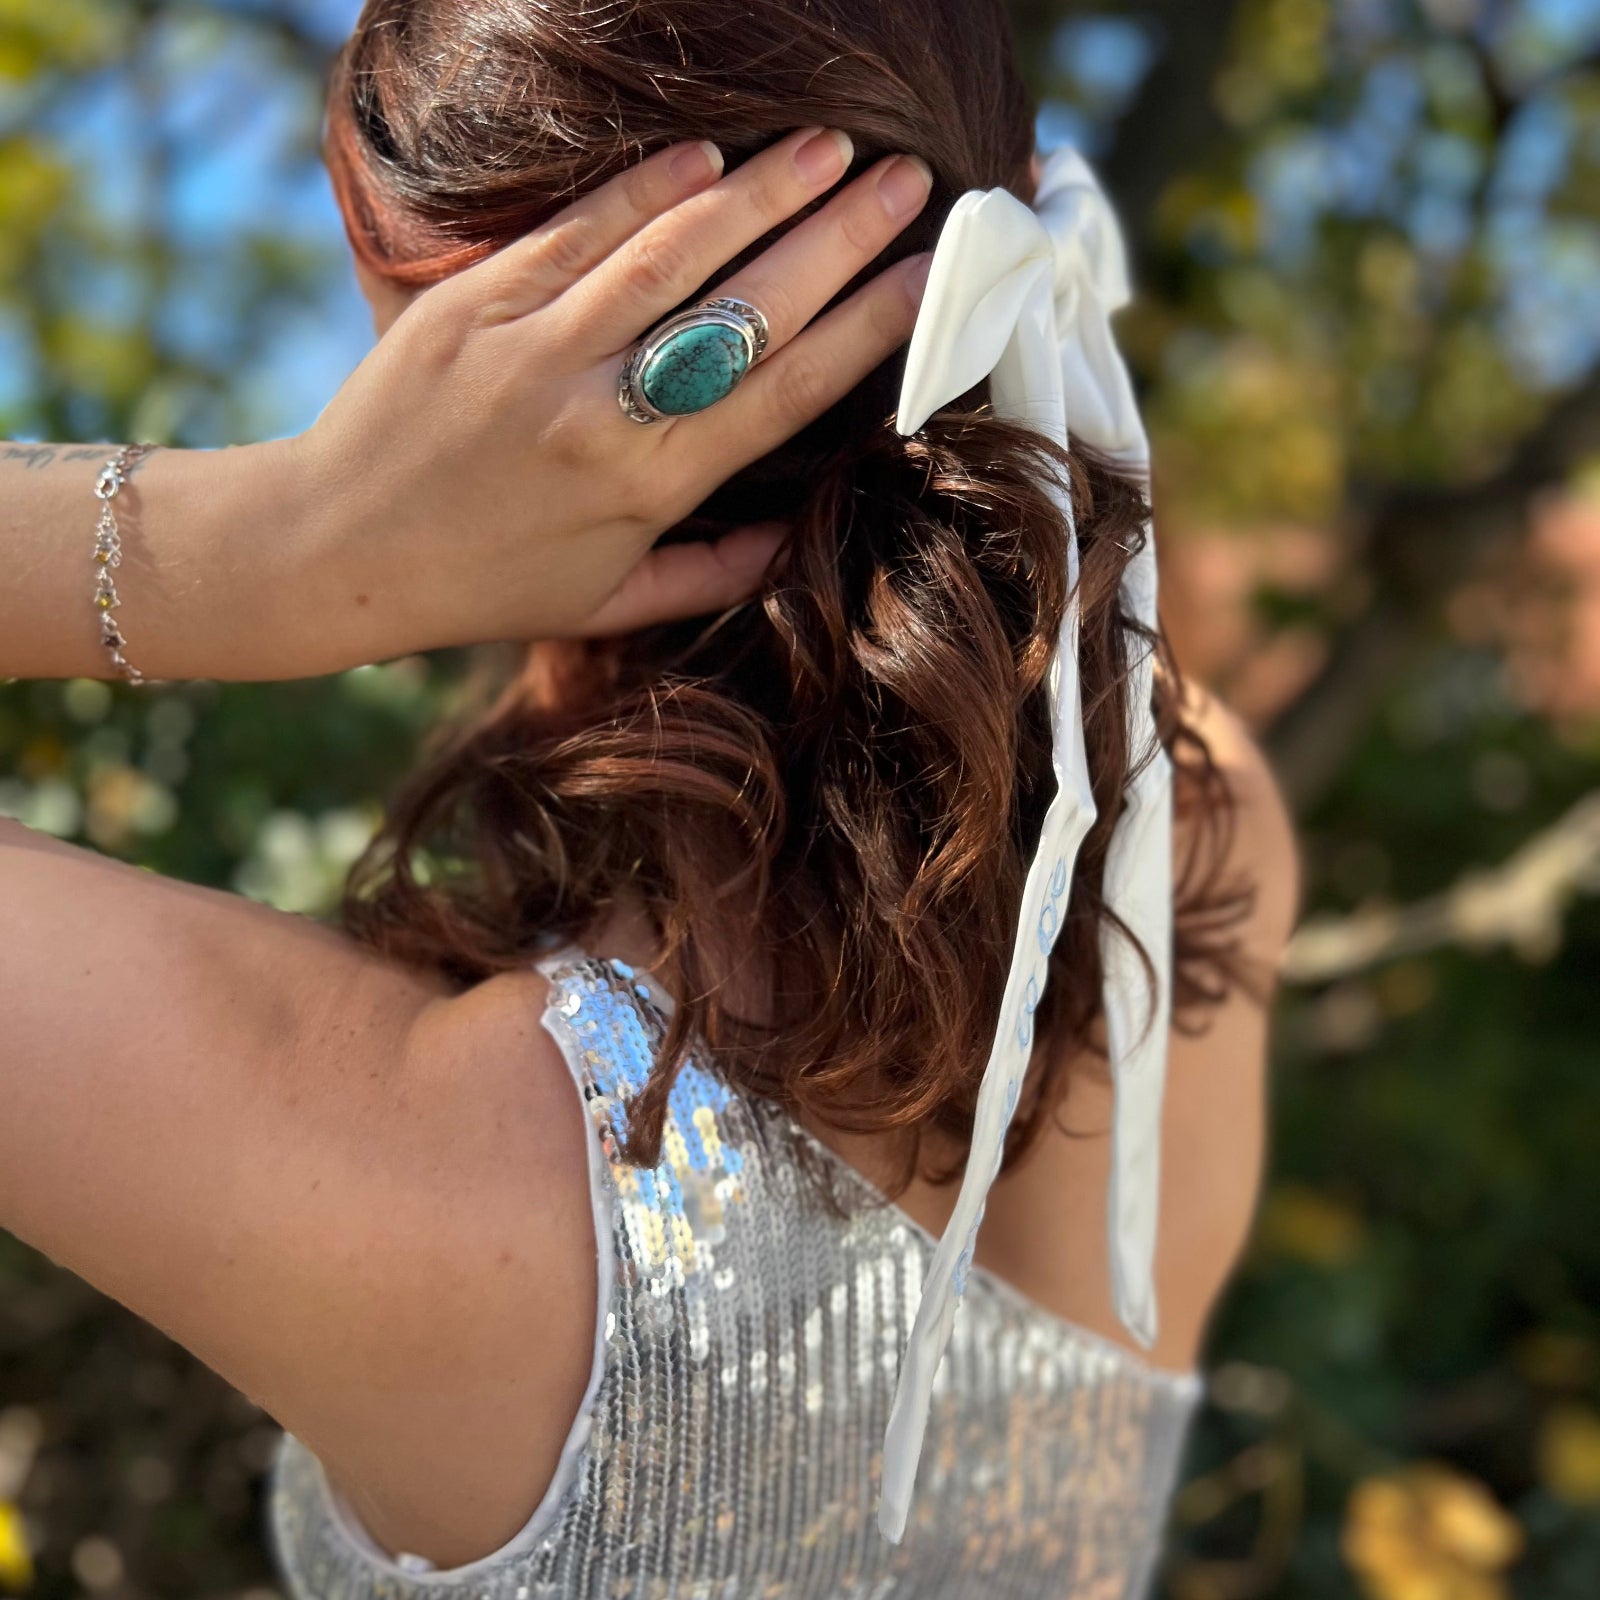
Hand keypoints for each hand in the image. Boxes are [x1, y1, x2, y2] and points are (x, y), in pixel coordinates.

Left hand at [296, 127, 933, 658]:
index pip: (784, 393)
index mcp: (645, 489)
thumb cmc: (484, 584)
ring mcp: (533, 347)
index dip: (867, 328)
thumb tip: (797, 537)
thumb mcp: (608, 603)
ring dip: (762, 189)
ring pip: (672, 251)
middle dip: (841, 237)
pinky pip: (578, 230)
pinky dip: (647, 188)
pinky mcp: (473, 301)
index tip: (928, 279)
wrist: (333, 549)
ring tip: (829, 147)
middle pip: (747, 308)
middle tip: (906, 182)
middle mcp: (600, 413)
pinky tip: (708, 155)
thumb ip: (712, 573)